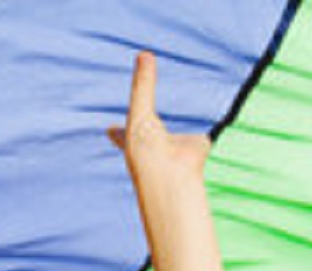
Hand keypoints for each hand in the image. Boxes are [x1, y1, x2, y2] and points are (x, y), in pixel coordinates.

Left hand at [108, 52, 209, 185]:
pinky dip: (202, 140)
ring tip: (169, 152)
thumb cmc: (148, 150)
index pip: (121, 132)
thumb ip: (143, 84)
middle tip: (138, 136)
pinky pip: (201, 137)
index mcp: (134, 141)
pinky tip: (202, 148)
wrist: (173, 175)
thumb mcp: (140, 113)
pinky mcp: (196, 146)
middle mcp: (153, 147)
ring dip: (174, 144)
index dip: (116, 131)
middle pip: (148, 138)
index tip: (109, 130)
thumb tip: (144, 53)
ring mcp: (174, 147)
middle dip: (143, 140)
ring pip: (175, 138)